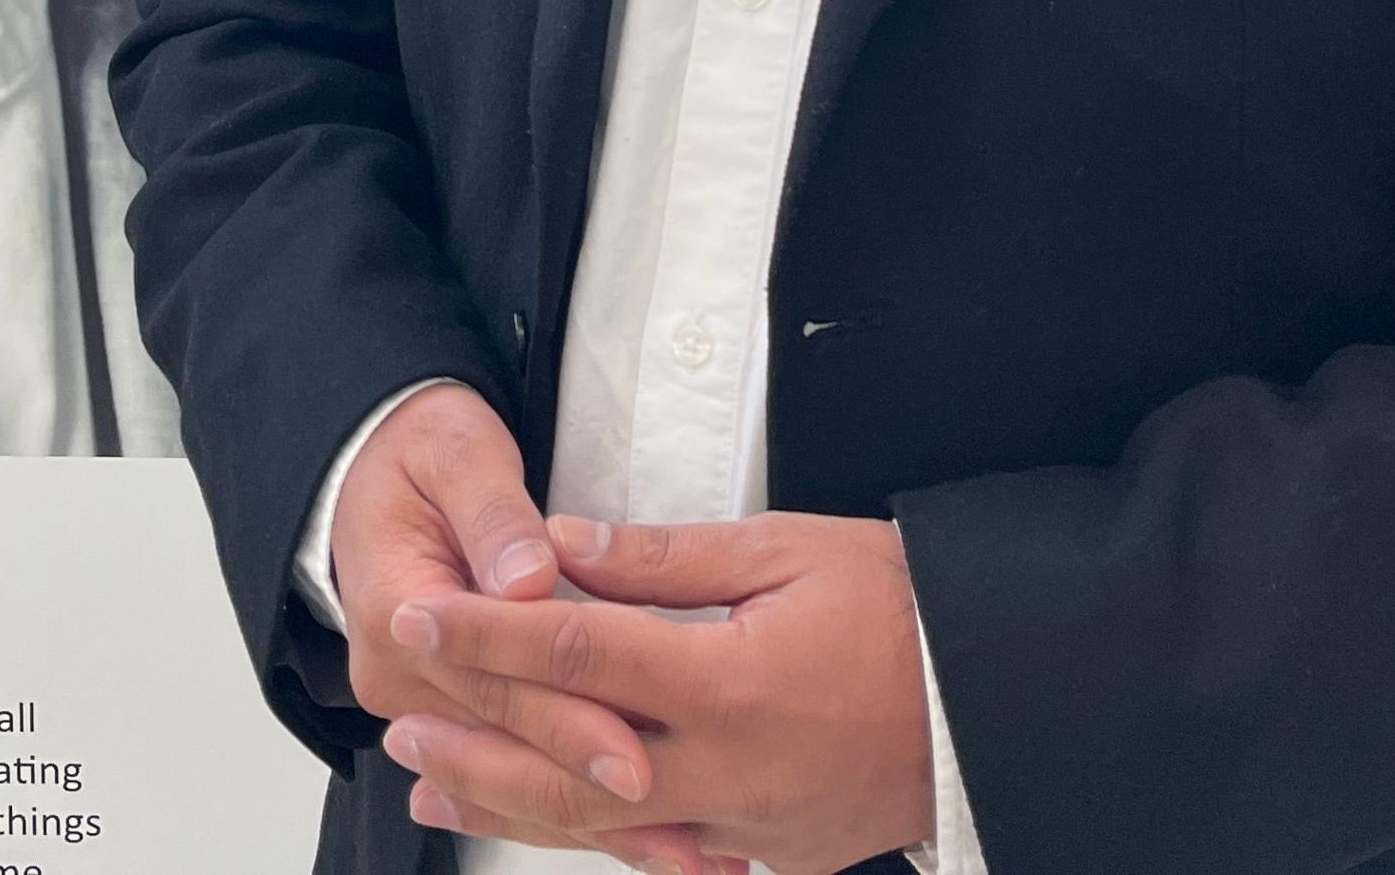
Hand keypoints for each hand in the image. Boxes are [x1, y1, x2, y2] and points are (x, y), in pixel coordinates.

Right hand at [332, 386, 650, 807]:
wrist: (371, 467)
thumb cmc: (423, 450)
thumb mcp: (457, 452)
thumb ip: (496, 516)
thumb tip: (528, 578)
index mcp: (394, 608)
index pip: (493, 680)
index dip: (569, 717)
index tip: (637, 749)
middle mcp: (400, 675)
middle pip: (510, 739)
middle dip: (595, 781)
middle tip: (678, 820)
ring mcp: (422, 702)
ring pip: (517, 770)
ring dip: (600, 817)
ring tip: (686, 854)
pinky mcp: (455, 713)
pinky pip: (519, 768)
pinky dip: (584, 808)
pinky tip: (650, 839)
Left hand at [382, 512, 937, 874]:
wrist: (999, 700)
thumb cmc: (905, 608)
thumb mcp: (789, 551)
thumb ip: (667, 559)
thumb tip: (564, 549)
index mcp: (729, 683)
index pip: (574, 655)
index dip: (484, 635)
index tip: (417, 616)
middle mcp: (727, 770)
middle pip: (567, 769)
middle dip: (473, 746)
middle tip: (396, 725)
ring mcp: (748, 824)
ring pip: (602, 826)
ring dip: (510, 802)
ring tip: (436, 783)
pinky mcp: (770, 850)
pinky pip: (661, 848)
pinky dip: (590, 834)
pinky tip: (546, 820)